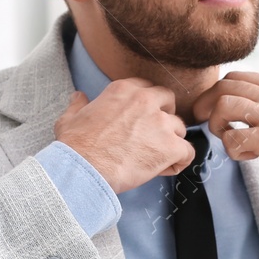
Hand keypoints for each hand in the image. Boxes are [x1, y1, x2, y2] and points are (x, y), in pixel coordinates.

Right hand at [54, 79, 194, 194]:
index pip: (147, 88)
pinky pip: (188, 152)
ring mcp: (161, 123)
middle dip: (165, 116)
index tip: (140, 120)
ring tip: (155, 158)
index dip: (147, 105)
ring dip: (171, 142)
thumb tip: (78, 97)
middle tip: (154, 135)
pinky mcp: (170, 146)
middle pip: (169, 100)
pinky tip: (164, 169)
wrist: (83, 169)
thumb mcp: (70, 118)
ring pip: (180, 128)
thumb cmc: (75, 147)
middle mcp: (145, 100)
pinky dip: (179, 162)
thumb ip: (79, 105)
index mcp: (123, 90)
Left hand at [190, 72, 258, 197]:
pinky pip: (231, 138)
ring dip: (217, 126)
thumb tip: (230, 102)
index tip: (213, 111)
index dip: (215, 94)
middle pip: (222, 87)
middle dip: (207, 107)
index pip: (233, 77)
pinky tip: (249, 155)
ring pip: (222, 106)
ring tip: (230, 139)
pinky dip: (232, 151)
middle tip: (214, 126)